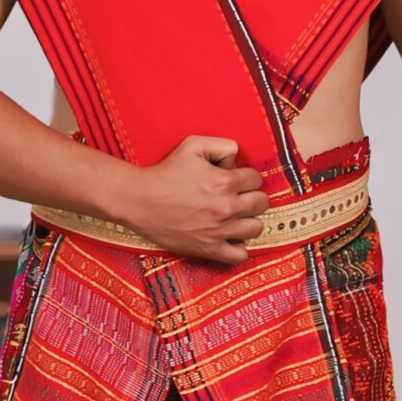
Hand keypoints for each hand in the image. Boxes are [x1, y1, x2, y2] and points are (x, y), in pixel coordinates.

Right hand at [114, 135, 267, 264]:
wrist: (140, 200)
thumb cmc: (165, 172)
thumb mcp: (193, 145)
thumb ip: (222, 146)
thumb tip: (238, 159)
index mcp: (225, 181)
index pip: (256, 180)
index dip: (247, 177)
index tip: (236, 180)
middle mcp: (226, 207)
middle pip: (261, 203)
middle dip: (252, 197)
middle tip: (238, 197)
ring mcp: (219, 230)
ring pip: (256, 228)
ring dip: (249, 221)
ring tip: (236, 217)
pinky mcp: (209, 249)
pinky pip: (240, 255)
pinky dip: (240, 247)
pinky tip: (231, 237)